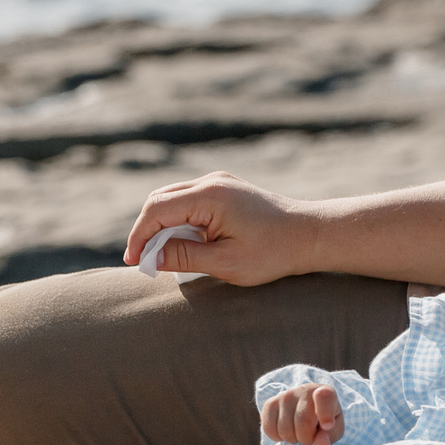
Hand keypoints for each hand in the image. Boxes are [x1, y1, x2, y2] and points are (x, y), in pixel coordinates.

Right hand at [124, 172, 316, 285]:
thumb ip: (185, 257)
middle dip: (146, 230)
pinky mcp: (225, 189)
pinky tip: (183, 243)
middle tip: (143, 261)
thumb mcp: (226, 262)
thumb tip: (151, 256)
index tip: (134, 262)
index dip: (139, 236)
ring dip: (162, 225)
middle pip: (160, 200)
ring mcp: (219, 182)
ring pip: (173, 199)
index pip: (157, 210)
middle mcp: (211, 181)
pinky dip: (178, 220)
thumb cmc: (273, 252)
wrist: (310, 235)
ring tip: (161, 255)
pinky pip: (189, 200)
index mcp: (209, 196)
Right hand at [262, 383, 343, 444]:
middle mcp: (304, 390)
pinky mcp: (270, 403)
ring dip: (292, 439)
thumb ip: (329, 437)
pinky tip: (286, 431)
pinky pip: (269, 428)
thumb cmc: (324, 420)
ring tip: (298, 432)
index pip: (324, 397)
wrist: (306, 408)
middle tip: (310, 436)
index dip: (325, 414)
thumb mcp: (334, 430)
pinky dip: (277, 437)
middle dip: (307, 438)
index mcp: (326, 392)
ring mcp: (285, 395)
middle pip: (303, 423)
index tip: (328, 426)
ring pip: (285, 429)